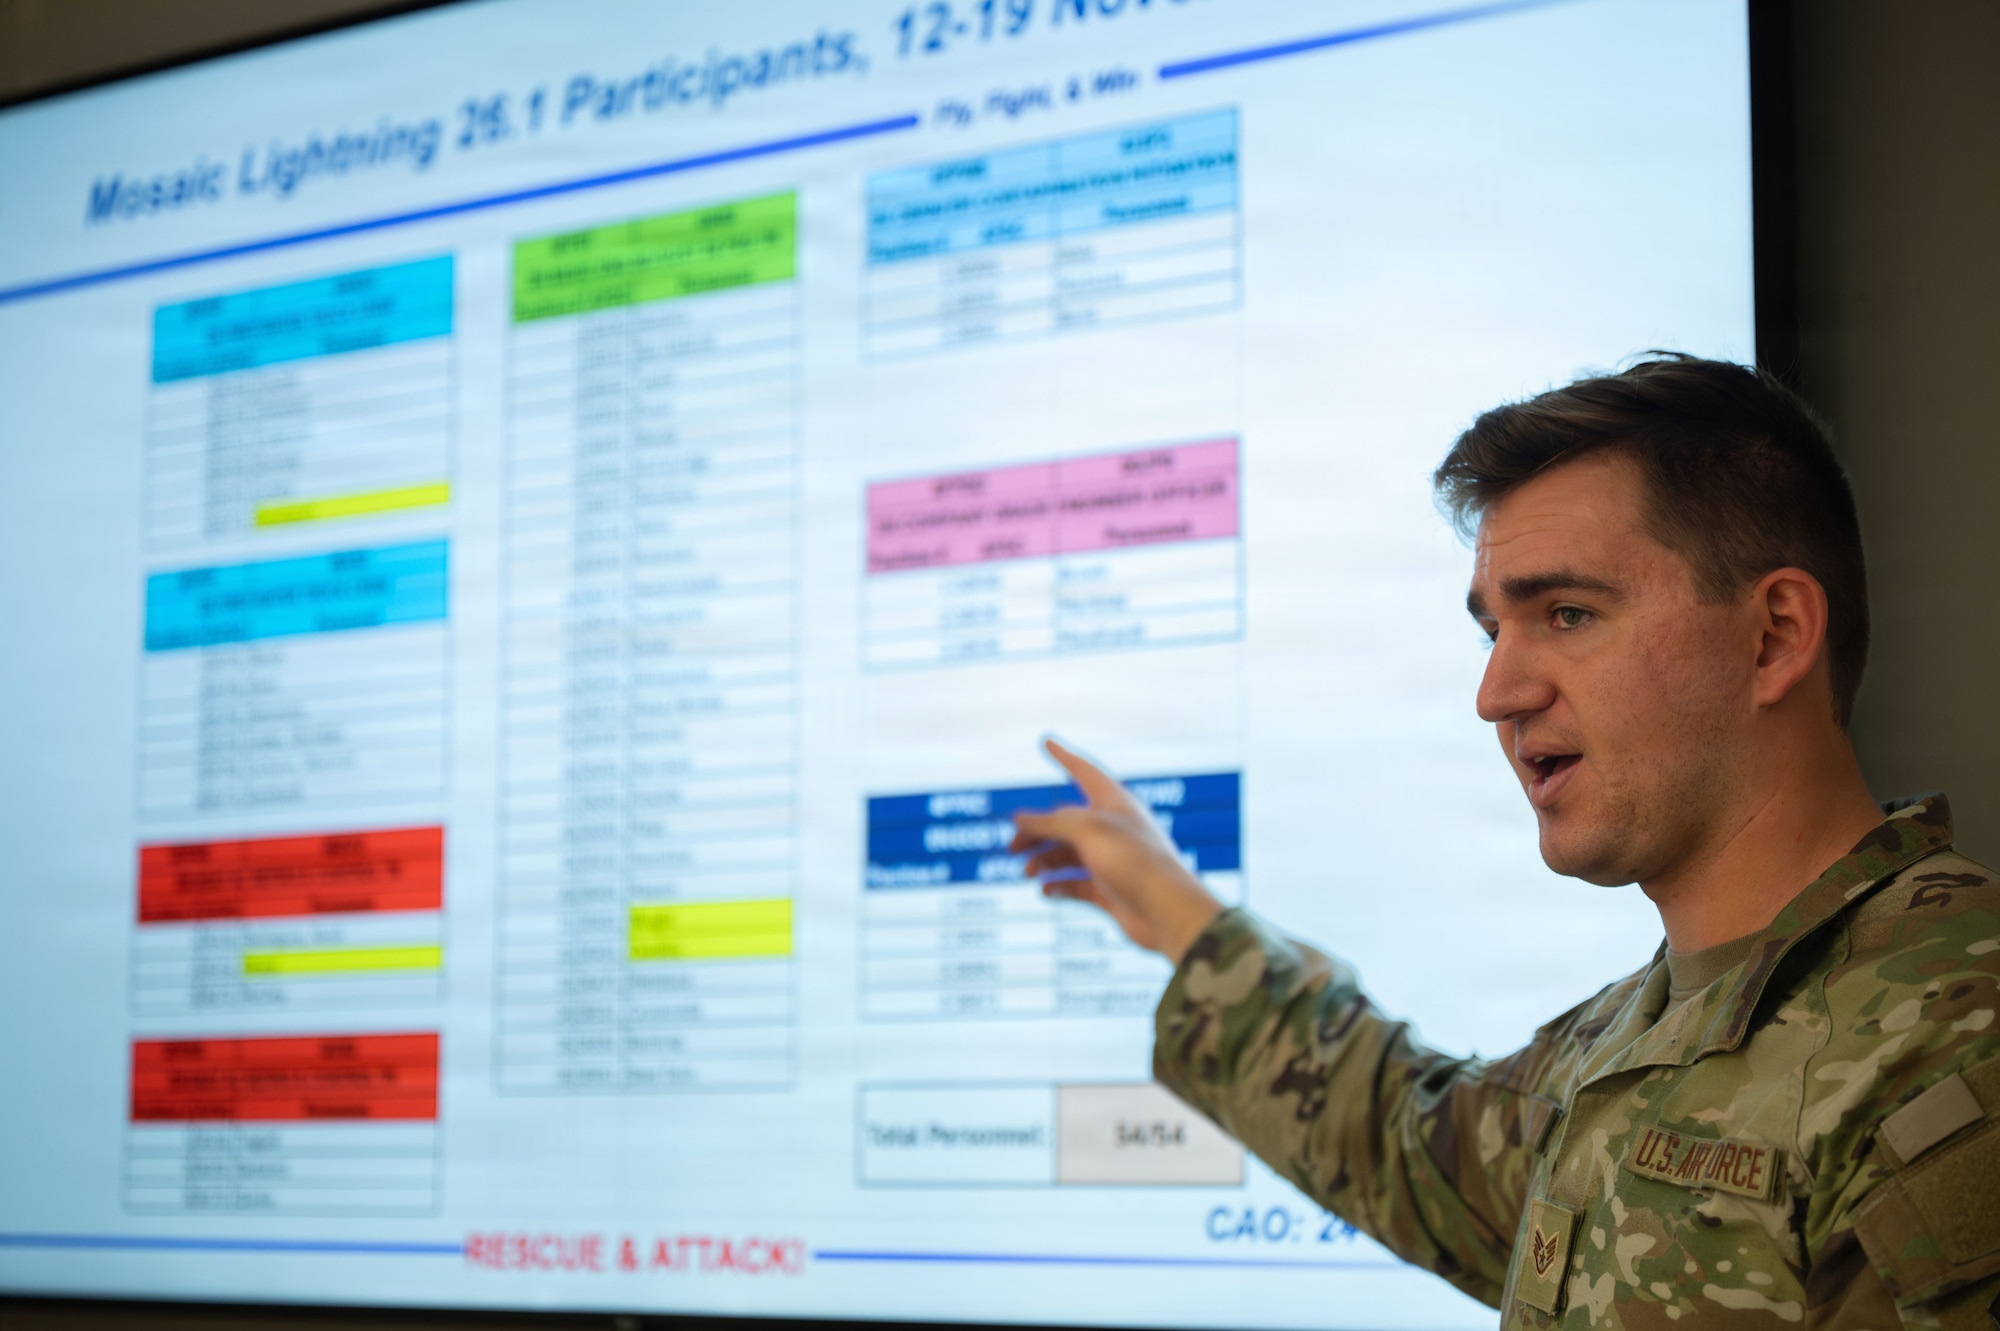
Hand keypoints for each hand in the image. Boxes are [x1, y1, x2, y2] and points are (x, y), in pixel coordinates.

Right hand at [1010, 738, 1224, 963]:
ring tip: (1029, 872)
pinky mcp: (1110, 890)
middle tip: (1013, 847)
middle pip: (1066, 821)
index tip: (1047, 741)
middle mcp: (1112, 829)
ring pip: (1068, 854)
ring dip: (1045, 860)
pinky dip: (1059, 885)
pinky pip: (1077, 884)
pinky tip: (1046, 890)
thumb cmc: (1136, 862)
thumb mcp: (1087, 831)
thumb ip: (1050, 822)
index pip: (1084, 772)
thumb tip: (1020, 818)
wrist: (1167, 911)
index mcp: (1114, 803)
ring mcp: (1112, 860)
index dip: (1064, 756)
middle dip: (1037, 831)